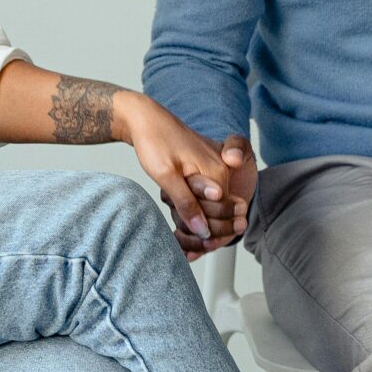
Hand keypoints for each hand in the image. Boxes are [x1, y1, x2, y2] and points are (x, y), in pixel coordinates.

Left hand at [120, 98, 250, 248]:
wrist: (147, 119)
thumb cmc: (155, 142)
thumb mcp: (166, 175)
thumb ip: (187, 203)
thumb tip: (203, 230)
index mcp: (216, 172)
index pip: (223, 213)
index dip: (210, 234)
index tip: (192, 249)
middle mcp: (220, 171)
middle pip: (222, 213)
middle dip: (208, 235)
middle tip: (188, 251)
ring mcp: (213, 170)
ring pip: (213, 208)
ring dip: (200, 227)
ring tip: (183, 246)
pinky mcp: (203, 171)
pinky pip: (205, 197)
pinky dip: (195, 214)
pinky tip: (181, 229)